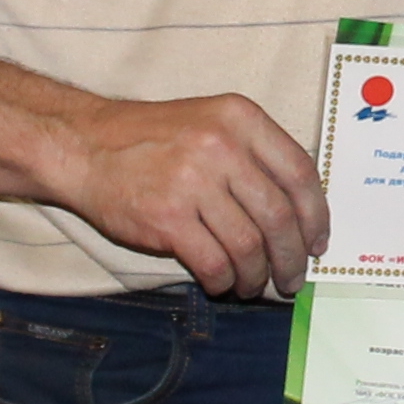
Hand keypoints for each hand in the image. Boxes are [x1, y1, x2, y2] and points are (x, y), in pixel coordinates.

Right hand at [47, 92, 327, 298]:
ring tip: (253, 285)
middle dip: (292, 257)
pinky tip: (222, 283)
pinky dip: (225, 281)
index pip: (300, 173)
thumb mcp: (212, 123)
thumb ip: (255, 155)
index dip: (316, 216)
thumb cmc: (153, 139)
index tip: (318, 243)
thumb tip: (300, 213)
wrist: (86, 146)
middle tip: (292, 278)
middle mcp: (222, 146)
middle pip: (279, 216)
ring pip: (250, 245)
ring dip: (257, 275)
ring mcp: (194, 182)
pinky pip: (215, 262)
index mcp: (241, 118)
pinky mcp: (167, 218)